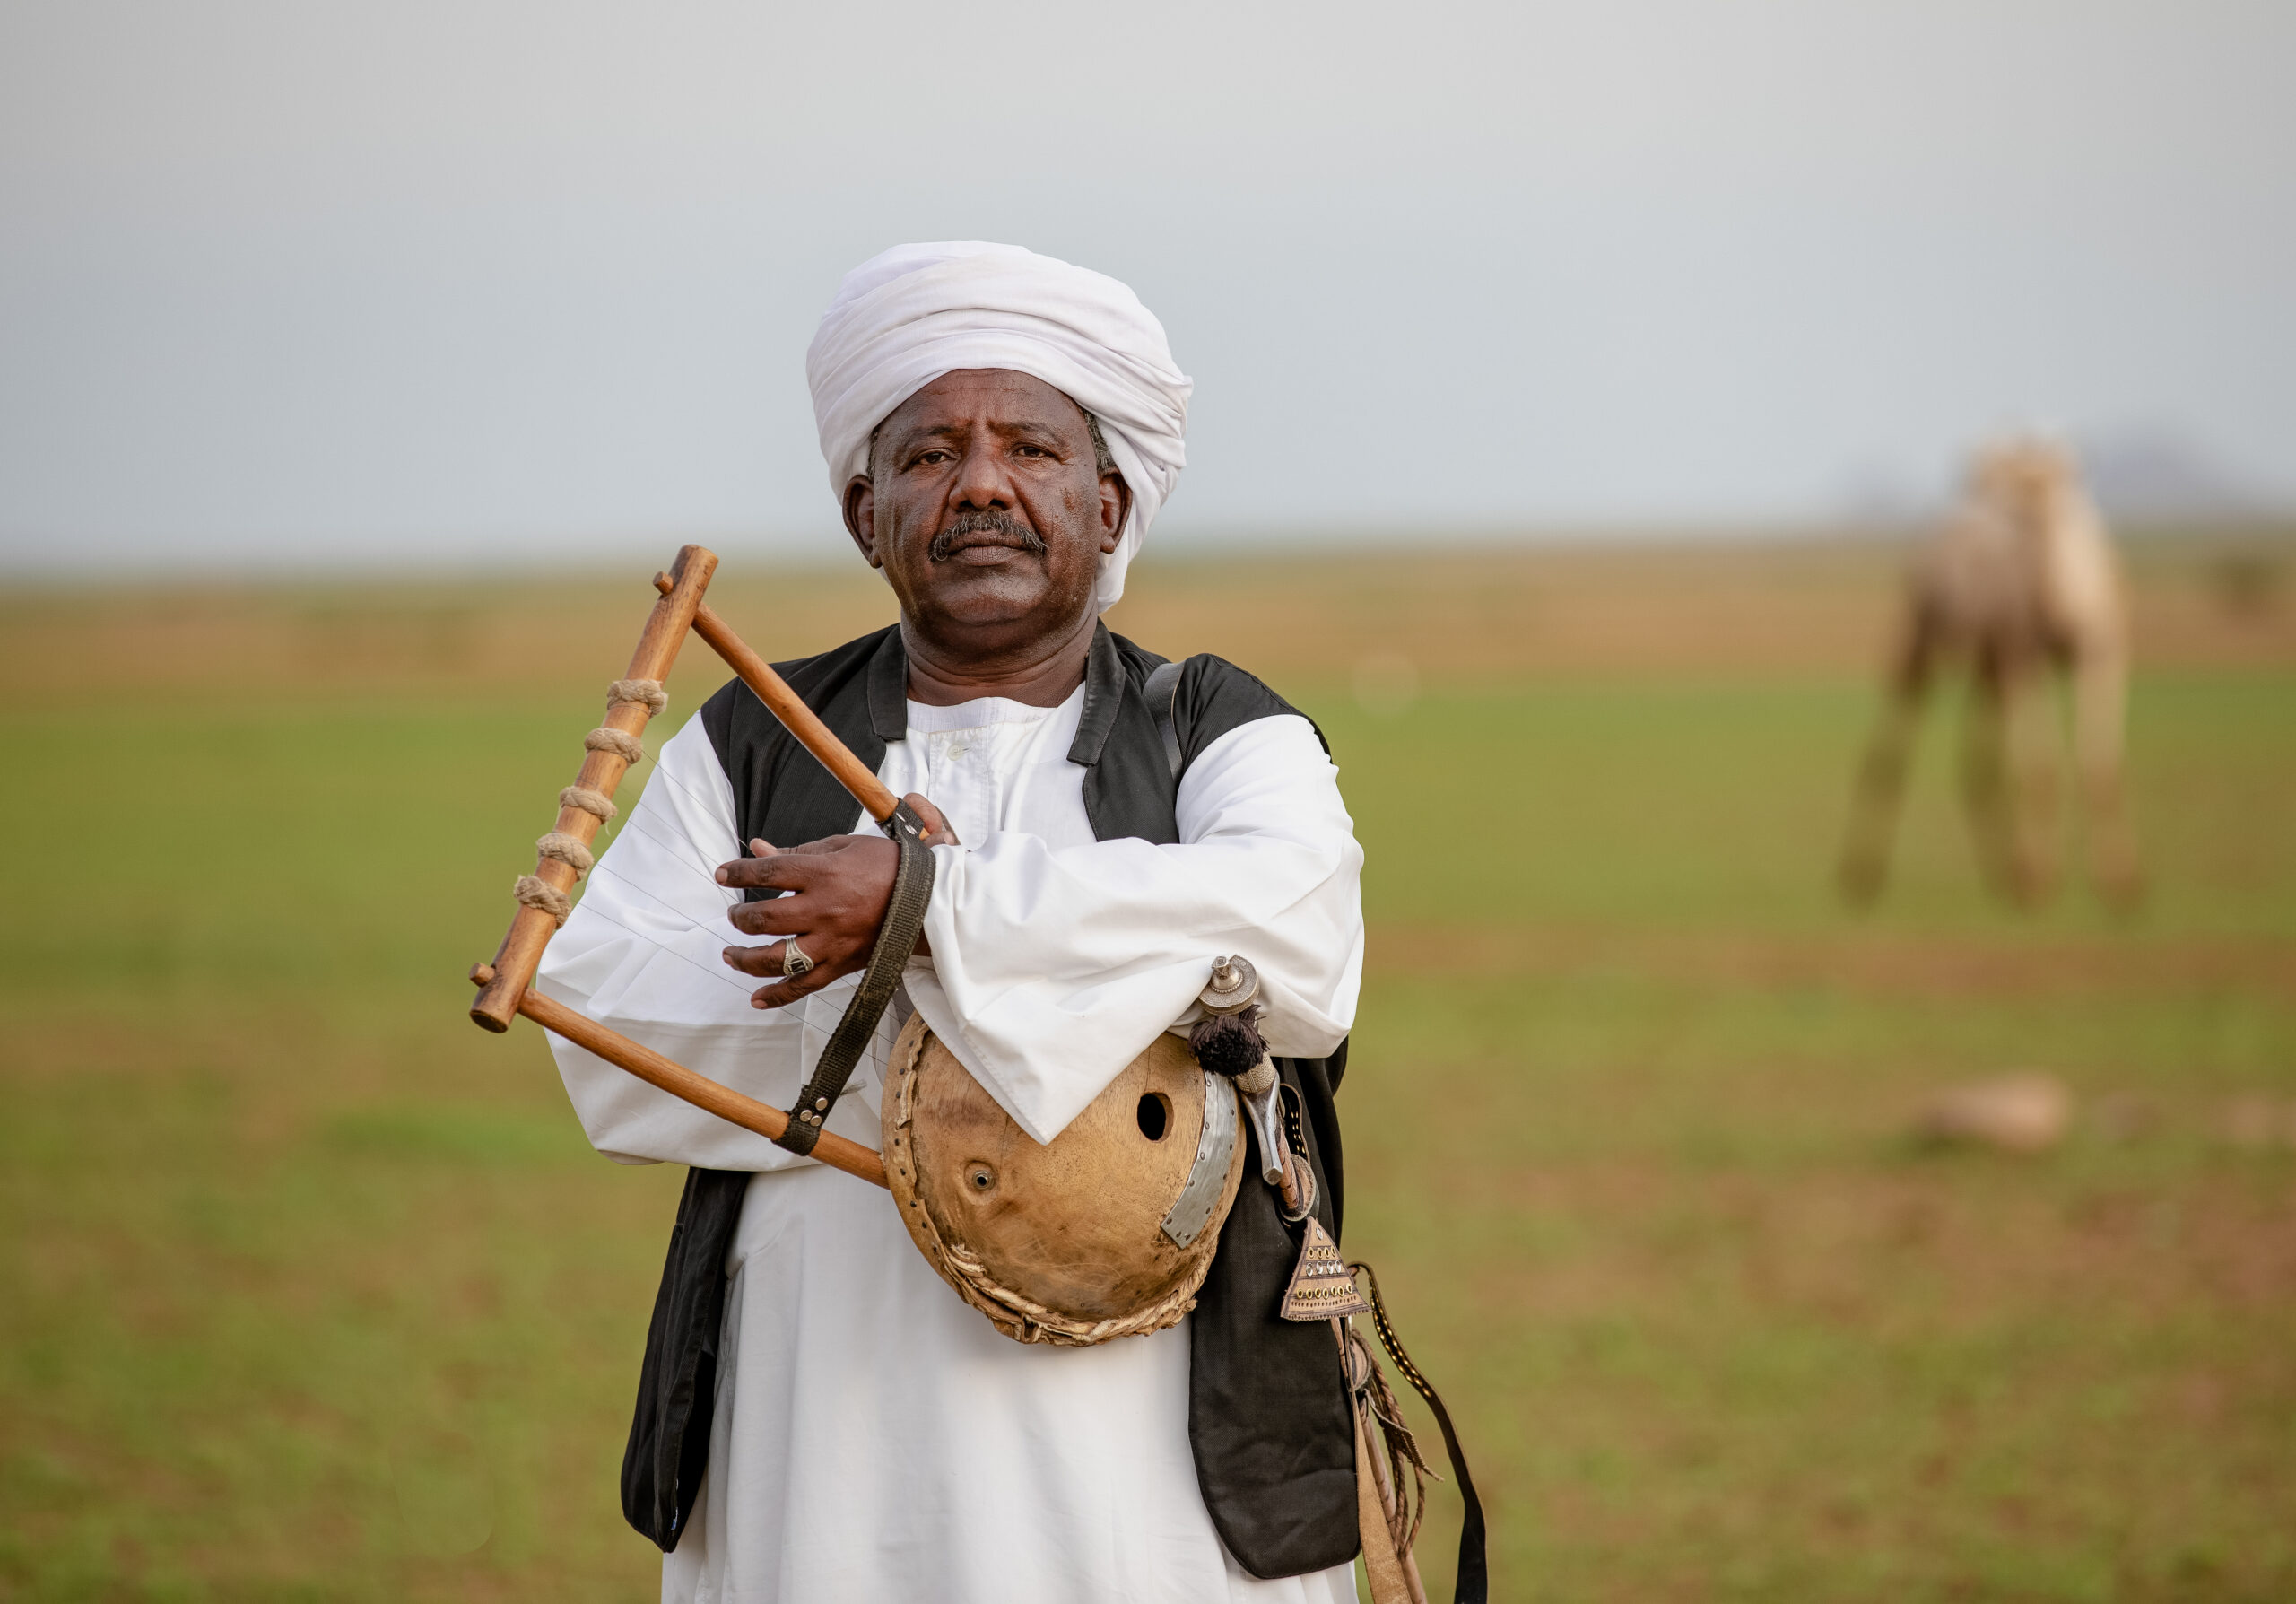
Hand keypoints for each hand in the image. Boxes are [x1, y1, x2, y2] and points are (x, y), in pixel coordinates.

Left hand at [716, 794, 952, 1008]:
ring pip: (777, 960)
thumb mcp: (842, 847)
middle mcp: (824, 910)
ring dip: (746, 959)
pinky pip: (805, 987)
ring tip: (731, 954)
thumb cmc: (887, 866)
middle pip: (765, 919)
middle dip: (740, 918)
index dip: (738, 872)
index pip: (768, 872)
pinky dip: (778, 996)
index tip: (722, 874)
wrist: (929, 899)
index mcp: (823, 874)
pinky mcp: (843, 965)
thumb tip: (757, 848)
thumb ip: (797, 852)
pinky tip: (756, 998)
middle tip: (734, 915)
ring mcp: (832, 942)